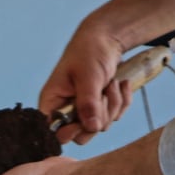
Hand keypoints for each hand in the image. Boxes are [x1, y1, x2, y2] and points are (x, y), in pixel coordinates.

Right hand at [38, 30, 131, 144]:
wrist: (105, 39)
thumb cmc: (88, 52)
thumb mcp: (88, 76)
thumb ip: (88, 103)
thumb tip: (91, 127)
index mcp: (52, 104)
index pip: (54, 132)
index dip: (69, 131)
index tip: (84, 120)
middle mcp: (66, 112)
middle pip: (81, 135)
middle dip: (99, 116)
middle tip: (104, 94)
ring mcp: (84, 112)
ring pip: (101, 126)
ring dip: (113, 104)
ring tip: (112, 83)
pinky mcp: (100, 109)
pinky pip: (115, 117)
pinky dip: (122, 101)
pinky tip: (120, 85)